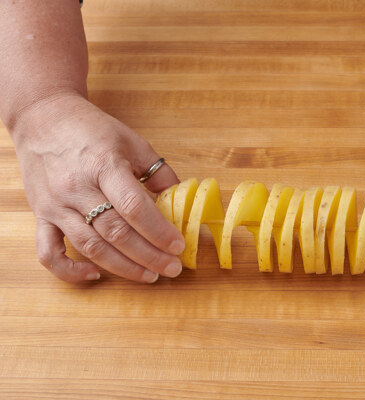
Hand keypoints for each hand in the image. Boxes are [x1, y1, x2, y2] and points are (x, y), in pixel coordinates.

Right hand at [11, 93, 184, 282]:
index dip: (159, 232)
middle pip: (116, 233)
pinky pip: (49, 251)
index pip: (135, 208)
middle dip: (149, 255)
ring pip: (91, 247)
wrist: (42, 118)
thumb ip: (158, 171)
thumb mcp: (132, 142)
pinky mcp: (41, 215)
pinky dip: (70, 270)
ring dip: (123, 267)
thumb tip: (181, 199)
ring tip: (150, 275)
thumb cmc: (92, 130)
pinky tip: (95, 275)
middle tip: (172, 268)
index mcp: (104, 165)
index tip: (178, 246)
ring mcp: (56, 205)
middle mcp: (77, 188)